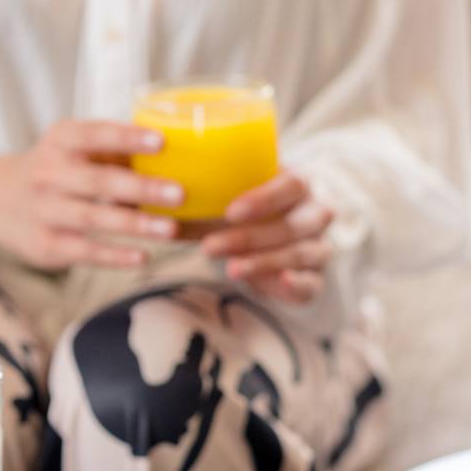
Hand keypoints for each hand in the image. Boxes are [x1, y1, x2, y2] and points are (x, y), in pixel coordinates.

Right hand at [0, 120, 182, 268]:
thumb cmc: (56, 169)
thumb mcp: (72, 148)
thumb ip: (113, 151)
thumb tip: (180, 153)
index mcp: (61, 140)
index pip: (95, 135)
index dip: (128, 137)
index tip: (162, 141)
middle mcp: (49, 173)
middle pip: (99, 180)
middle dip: (141, 187)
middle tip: (180, 193)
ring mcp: (45, 210)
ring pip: (94, 218)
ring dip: (134, 224)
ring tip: (171, 229)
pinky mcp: (46, 244)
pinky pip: (85, 250)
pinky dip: (115, 255)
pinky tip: (143, 257)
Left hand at [200, 171, 333, 303]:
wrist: (278, 242)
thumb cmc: (249, 215)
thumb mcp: (226, 206)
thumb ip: (199, 208)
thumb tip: (151, 210)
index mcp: (298, 185)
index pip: (292, 185)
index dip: (264, 199)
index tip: (230, 212)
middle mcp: (316, 214)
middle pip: (295, 224)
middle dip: (251, 237)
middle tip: (209, 247)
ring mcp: (320, 247)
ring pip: (301, 254)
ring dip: (263, 262)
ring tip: (230, 270)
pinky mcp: (316, 278)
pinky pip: (311, 283)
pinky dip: (295, 285)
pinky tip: (277, 283)